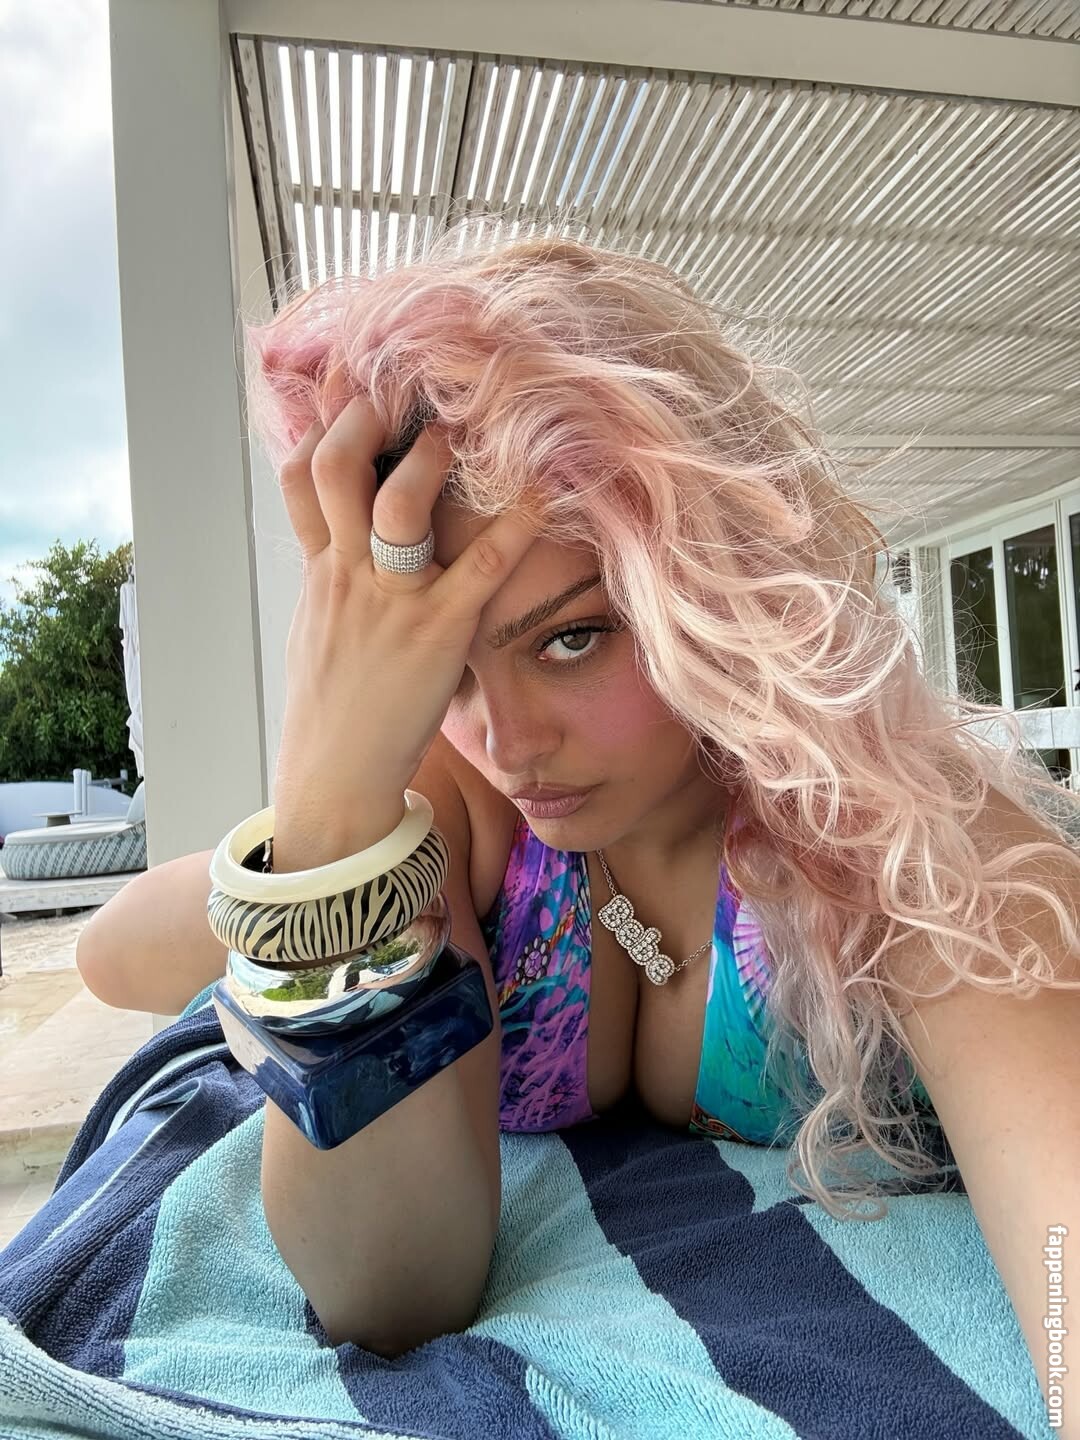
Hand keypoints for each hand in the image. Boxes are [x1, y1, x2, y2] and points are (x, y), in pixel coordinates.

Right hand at [271, 383, 535, 863]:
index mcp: (320, 571)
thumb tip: (338, 539)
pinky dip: (515, 525)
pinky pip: (480, 567)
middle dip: (364, 415)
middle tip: (406, 381)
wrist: (335, 778)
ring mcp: (391, 602)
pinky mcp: (437, 634)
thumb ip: (329, 574)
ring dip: (431, 456)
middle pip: (333, 468)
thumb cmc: (333, 705)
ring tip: (464, 425)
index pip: (301, 475)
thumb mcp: (315, 629)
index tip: (353, 379)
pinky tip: (547, 490)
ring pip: (399, 504)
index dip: (322, 420)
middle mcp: (347, 574)